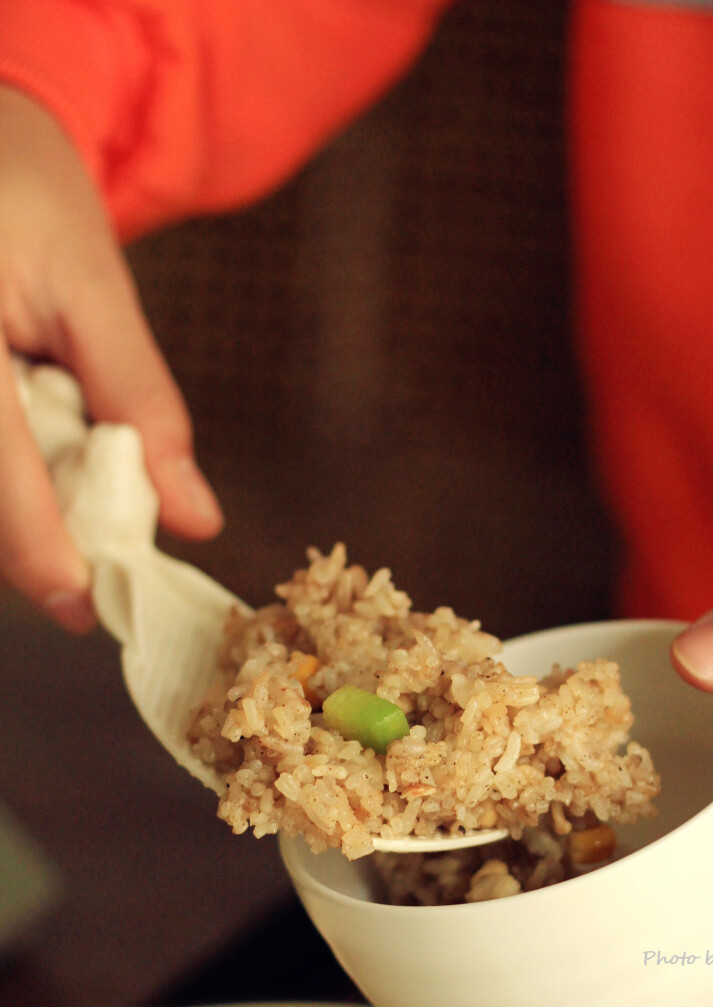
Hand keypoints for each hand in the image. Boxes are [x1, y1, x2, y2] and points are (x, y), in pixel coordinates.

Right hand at [0, 85, 221, 631]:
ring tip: (57, 531)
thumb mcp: (95, 285)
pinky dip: (0, 484)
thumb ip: (141, 402)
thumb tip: (193, 517)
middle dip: (21, 544)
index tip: (78, 606)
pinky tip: (29, 480)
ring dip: (7, 519)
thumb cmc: (27, 193)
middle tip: (75, 587)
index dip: (34, 542)